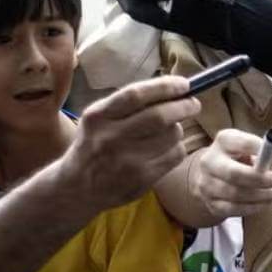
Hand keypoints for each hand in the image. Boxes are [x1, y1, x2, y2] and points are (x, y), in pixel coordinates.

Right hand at [56, 75, 199, 214]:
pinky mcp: (143, 178)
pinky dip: (178, 147)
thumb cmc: (95, 144)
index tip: (184, 84)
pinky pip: (175, 155)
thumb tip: (173, 88)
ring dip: (178, 128)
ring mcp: (127, 160)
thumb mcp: (99, 118)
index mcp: (98, 116)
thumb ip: (129, 103)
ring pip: (171, 135)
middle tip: (193, 104)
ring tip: (171, 129)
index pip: (135, 95)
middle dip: (183, 107)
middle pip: (158, 116)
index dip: (164, 87)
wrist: (78, 187)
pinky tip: (167, 148)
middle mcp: (110, 138)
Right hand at [190, 128, 271, 218]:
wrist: (210, 175)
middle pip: (235, 174)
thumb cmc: (238, 157)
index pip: (246, 144)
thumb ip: (262, 152)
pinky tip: (268, 201)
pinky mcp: (211, 203)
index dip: (268, 152)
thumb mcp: (248, 148)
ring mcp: (207, 184)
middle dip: (264, 180)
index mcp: (223, 141)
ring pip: (237, 194)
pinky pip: (235, 209)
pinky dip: (255, 207)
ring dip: (264, 195)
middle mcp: (209, 161)